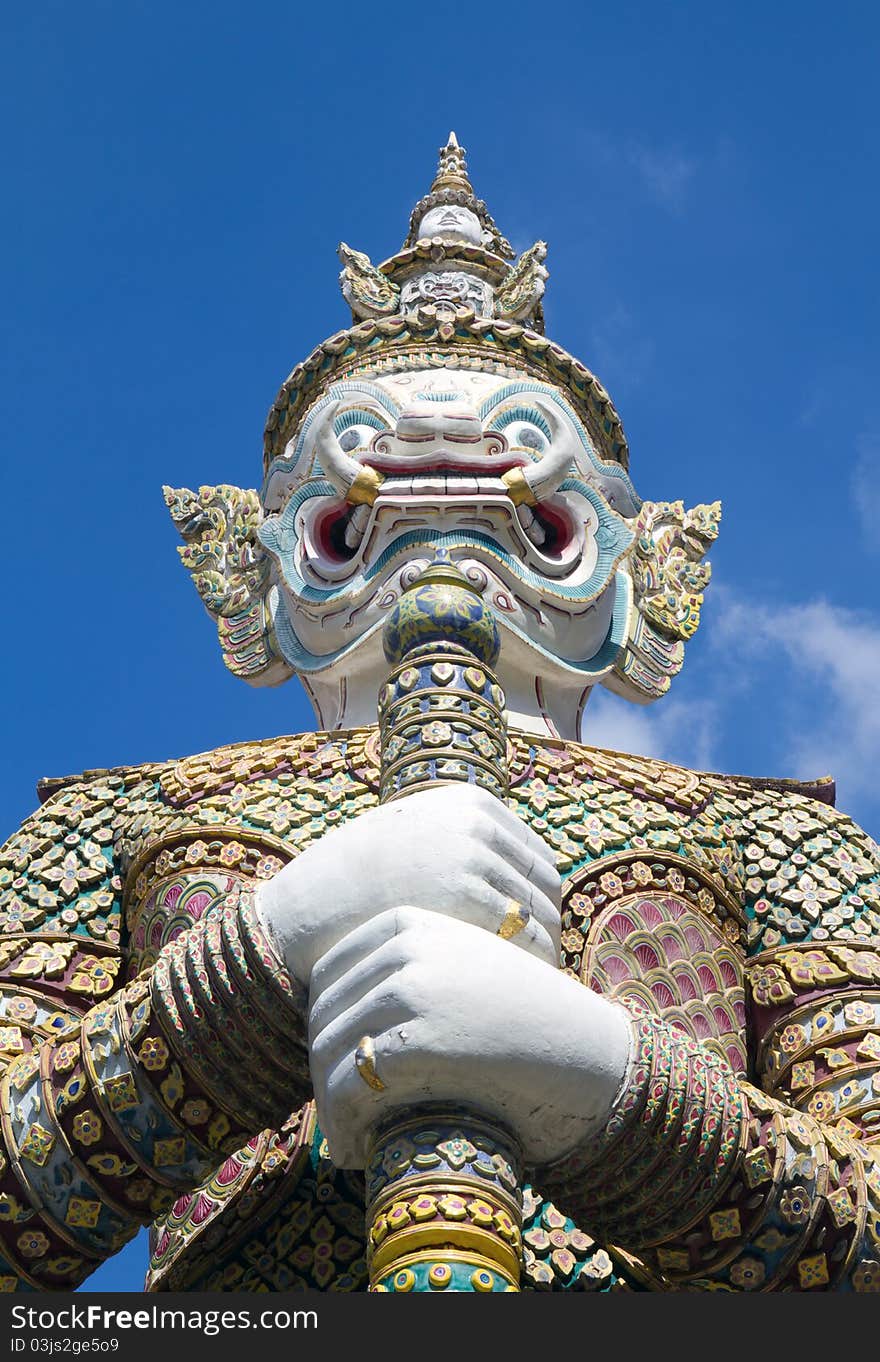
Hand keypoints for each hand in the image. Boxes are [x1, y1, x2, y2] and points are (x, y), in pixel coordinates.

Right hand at [255, 783, 560, 987]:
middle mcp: (476, 824)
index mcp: (470, 802)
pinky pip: (528, 943)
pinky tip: (519, 996)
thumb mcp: (411, 839)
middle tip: (538, 970)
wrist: (307, 910)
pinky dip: (533, 970)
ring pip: (544, 917)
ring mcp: (472, 861)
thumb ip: (459, 845)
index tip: (533, 938)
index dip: (539, 903)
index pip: (537, 857)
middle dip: (545, 929)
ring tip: (531, 989)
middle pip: (546, 886)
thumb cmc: (356, 886)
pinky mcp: (466, 904)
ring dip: (543, 953)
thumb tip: (511, 882)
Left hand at [307, 907, 632, 1168]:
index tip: (331, 1073)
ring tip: (342, 1144)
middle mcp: (403, 945)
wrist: (583, 1049)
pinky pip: (349, 1085)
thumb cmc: (523, 1019)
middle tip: (335, 1120)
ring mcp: (409, 988)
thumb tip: (328, 1023)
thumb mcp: (460, 967)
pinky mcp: (416, 1037)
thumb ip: (406, 971)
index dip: (323, 1029)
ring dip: (328, 1108)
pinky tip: (353, 1152)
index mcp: (408, 920)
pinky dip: (341, 1124)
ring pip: (328, 1051)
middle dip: (321, 1074)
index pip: (328, 974)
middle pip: (323, 1014)